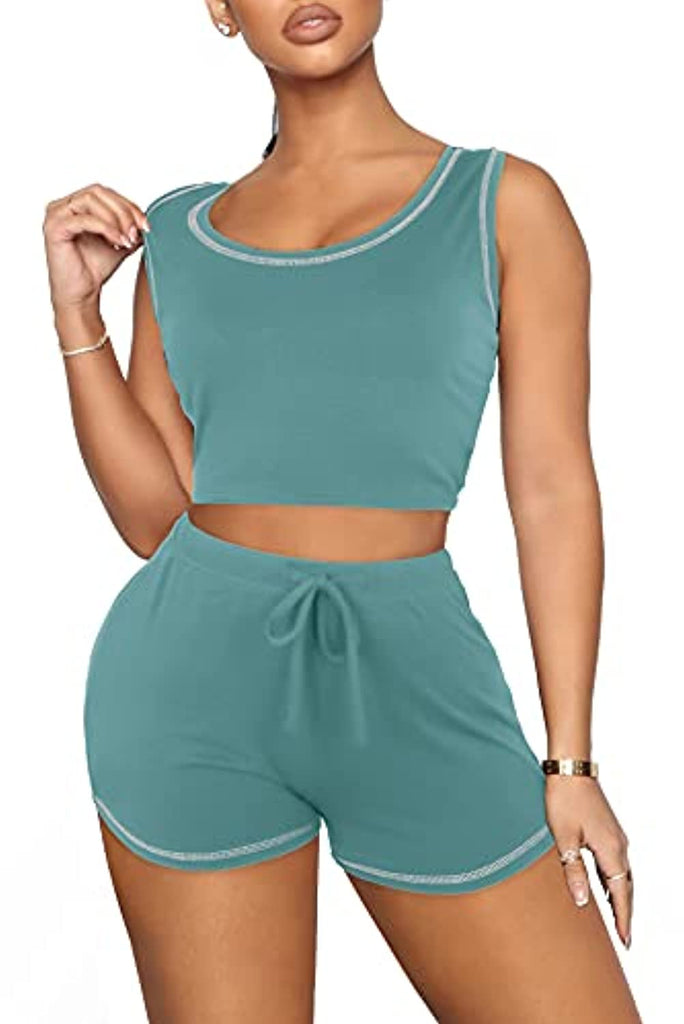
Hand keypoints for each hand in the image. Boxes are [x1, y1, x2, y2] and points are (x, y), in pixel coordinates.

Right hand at [43, 183, 149, 314]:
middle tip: (137, 232)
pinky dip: (105, 228)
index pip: (104, 192)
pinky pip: (84, 219)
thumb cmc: (95, 268)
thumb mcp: (120, 241)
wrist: (81, 294)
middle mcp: (62, 206)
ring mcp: (55, 215)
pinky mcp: (54, 228)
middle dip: (123, 211)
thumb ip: (131, 226)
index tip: (145, 224)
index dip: (128, 205)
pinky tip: (117, 242)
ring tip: (126, 239)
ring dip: (115, 219)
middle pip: (98, 192)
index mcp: (75, 205)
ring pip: (90, 200)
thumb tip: (148, 217)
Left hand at [545, 774, 632, 947]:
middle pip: (626, 886)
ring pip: (622, 874)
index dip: (623, 918)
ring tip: (615, 918)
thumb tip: (583, 902)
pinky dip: (613, 879)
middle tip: (624, 937)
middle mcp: (619, 845)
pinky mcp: (608, 829)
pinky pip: (615, 862)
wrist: (570, 768)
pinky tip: (604, 886)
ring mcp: (615, 836)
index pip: (621, 893)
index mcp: (611, 850)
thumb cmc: (564, 800)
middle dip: (625, 912)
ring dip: (619, 896)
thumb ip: (573, 870)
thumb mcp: (563, 838)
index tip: (625, 940)